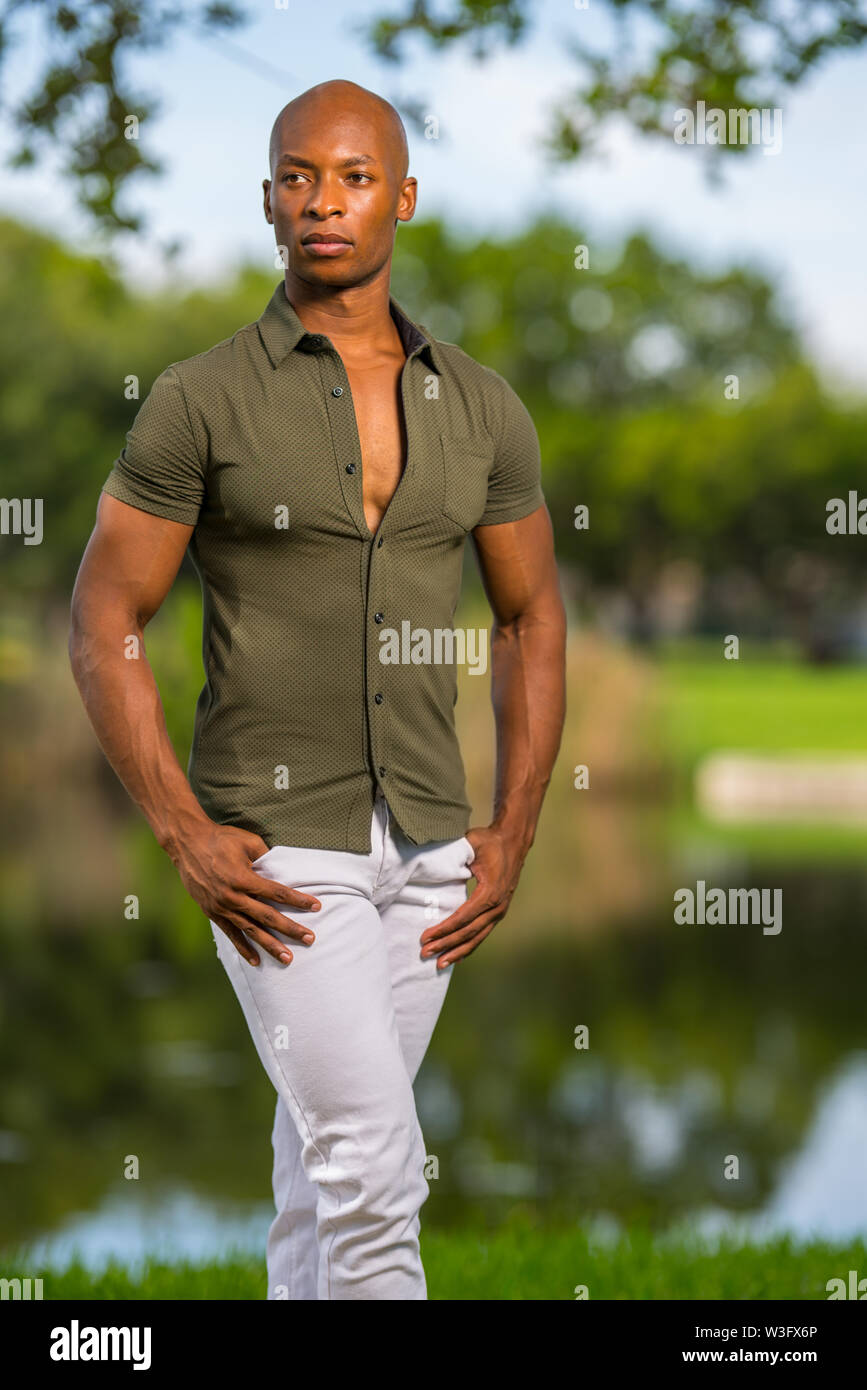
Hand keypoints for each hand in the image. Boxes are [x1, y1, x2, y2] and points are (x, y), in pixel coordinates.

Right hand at [167, 818, 320, 965]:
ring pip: (251, 930)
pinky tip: (256, 961)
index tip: (316, 907)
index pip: (278, 893)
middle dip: (290, 929)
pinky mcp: (212, 912)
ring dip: (270, 945)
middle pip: (267, 916)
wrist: (187, 843)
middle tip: (309, 939)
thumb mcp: (248, 842)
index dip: (298, 900)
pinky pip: (231, 933)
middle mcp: (233, 896)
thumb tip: (283, 870)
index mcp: (243, 878)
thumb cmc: (220, 838)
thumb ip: (267, 857)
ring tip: (287, 958)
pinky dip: (243, 948)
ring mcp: (221, 907)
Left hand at [419, 824, 523, 968]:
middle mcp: (497, 907)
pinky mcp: (497, 912)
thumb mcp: (472, 842)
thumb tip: (435, 860)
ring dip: (457, 952)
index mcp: (490, 893)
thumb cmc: (490, 841)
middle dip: (446, 945)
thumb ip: (456, 853)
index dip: (444, 929)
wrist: (513, 842)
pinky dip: (469, 946)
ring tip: (439, 964)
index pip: (463, 917)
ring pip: (477, 938)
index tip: (426, 936)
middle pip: (468, 932)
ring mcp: (499, 911)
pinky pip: (482, 934)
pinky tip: (456, 957)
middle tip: (425, 953)